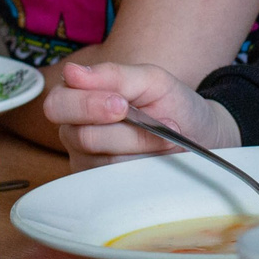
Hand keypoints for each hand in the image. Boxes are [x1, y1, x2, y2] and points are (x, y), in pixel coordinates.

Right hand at [49, 60, 240, 165]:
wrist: (199, 134)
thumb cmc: (170, 103)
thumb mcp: (150, 79)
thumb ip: (113, 75)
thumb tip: (72, 72)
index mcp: (77, 98)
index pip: (58, 104)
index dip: (86, 105)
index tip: (120, 103)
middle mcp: (74, 132)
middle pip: (81, 136)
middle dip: (122, 131)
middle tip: (149, 121)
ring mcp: (88, 162)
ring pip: (107, 160)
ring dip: (144, 146)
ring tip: (167, 135)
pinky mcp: (105, 186)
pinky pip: (120, 180)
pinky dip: (147, 164)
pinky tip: (161, 154)